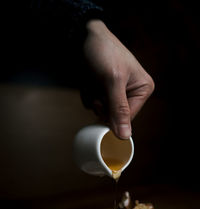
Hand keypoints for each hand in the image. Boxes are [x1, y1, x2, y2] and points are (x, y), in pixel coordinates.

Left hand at [82, 20, 153, 138]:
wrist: (83, 36)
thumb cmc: (103, 52)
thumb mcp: (113, 80)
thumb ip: (119, 110)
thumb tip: (125, 136)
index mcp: (143, 89)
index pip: (127, 118)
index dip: (112, 115)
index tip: (102, 101)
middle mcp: (132, 92)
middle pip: (113, 116)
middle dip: (101, 103)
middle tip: (98, 86)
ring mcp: (116, 91)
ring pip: (101, 110)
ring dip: (92, 97)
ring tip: (93, 79)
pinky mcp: (103, 90)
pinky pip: (93, 102)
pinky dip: (87, 93)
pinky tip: (88, 79)